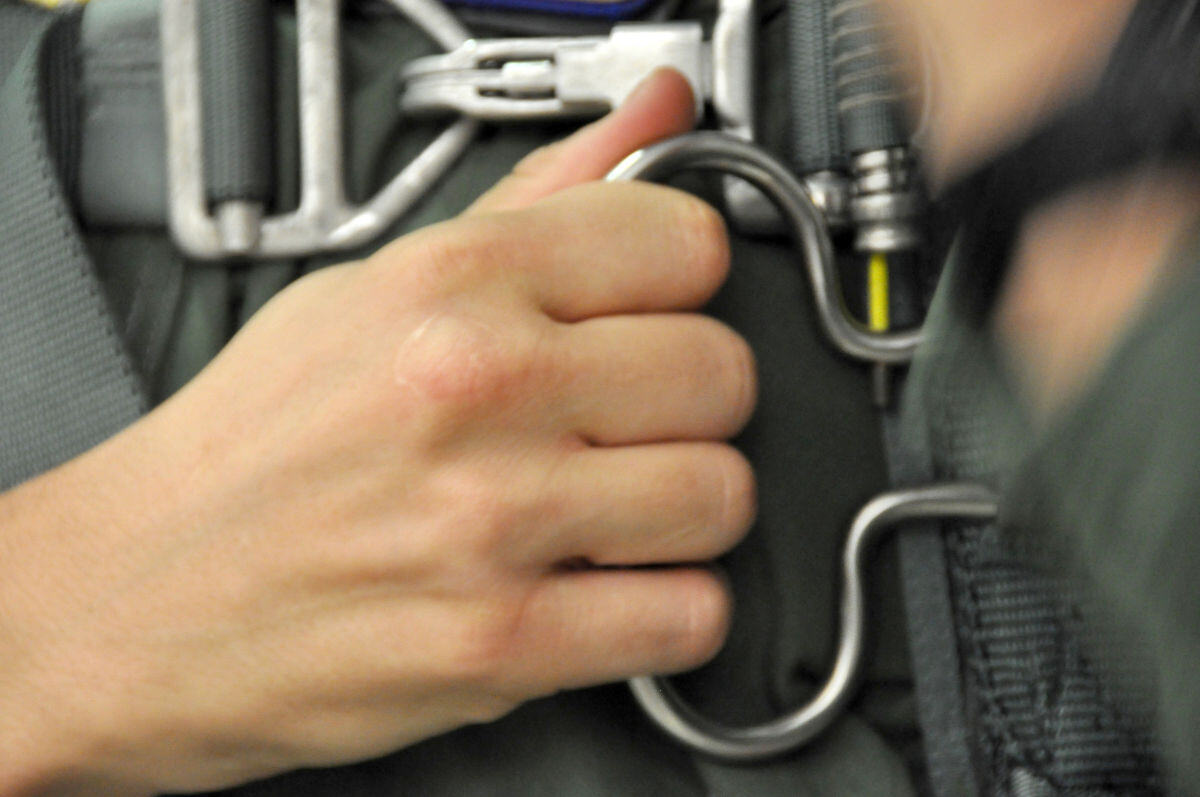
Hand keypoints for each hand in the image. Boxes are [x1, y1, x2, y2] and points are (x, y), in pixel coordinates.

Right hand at [0, 71, 755, 794]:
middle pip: (722, 372)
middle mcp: (478, 390)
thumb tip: (650, 118)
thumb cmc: (250, 450)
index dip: (681, 283)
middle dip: (690, 404)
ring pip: (723, 495)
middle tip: (629, 424)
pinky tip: (609, 589)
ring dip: (685, 512)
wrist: (137, 595)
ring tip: (617, 511)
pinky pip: (687, 618)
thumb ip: (535, 202)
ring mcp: (492, 521)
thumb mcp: (375, 289)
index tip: (652, 313)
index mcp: (451, 286)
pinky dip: (666, 611)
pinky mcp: (500, 643)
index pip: (685, 242)